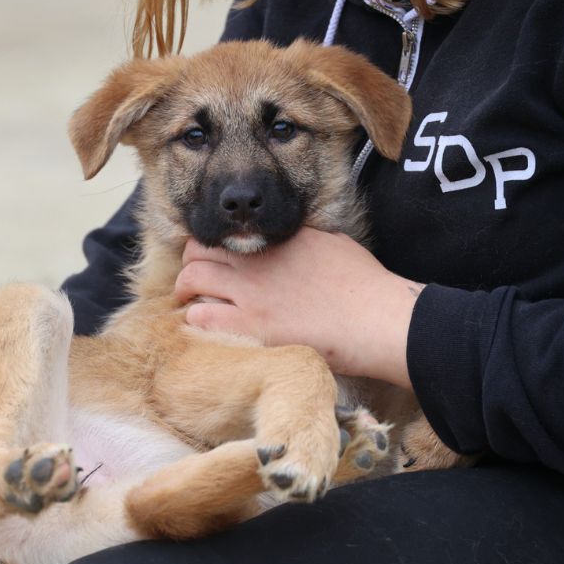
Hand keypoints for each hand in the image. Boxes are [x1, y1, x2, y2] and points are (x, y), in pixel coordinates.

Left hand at [175, 227, 421, 388]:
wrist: (378, 319)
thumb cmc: (366, 285)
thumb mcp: (333, 244)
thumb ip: (304, 241)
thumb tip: (296, 242)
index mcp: (277, 240)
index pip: (225, 235)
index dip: (209, 248)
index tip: (210, 261)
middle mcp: (258, 261)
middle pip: (197, 253)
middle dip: (189, 266)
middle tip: (192, 283)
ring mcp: (252, 294)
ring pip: (191, 281)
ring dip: (186, 293)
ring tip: (191, 305)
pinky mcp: (253, 327)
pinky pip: (203, 318)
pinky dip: (197, 320)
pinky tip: (206, 327)